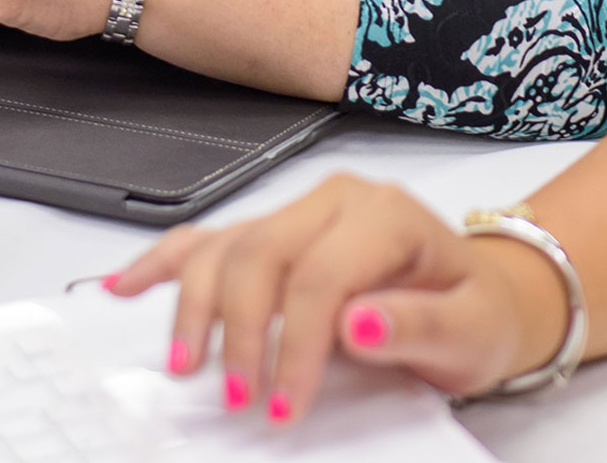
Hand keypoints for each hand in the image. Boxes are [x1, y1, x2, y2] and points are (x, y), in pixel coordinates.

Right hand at [104, 174, 566, 422]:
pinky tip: (126, 285)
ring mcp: (299, 213)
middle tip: (238, 397)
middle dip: (240, 331)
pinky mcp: (275, 234)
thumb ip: (419, 325)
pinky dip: (165, 263)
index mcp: (386, 216)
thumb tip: (359, 320)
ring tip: (188, 366)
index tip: (285, 405)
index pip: (321, 275)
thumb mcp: (469, 330)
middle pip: (261, 254)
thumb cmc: (473, 312)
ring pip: (226, 246)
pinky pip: (208, 239)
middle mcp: (336, 202)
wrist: (481, 296)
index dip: (295, 345)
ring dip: (195, 306)